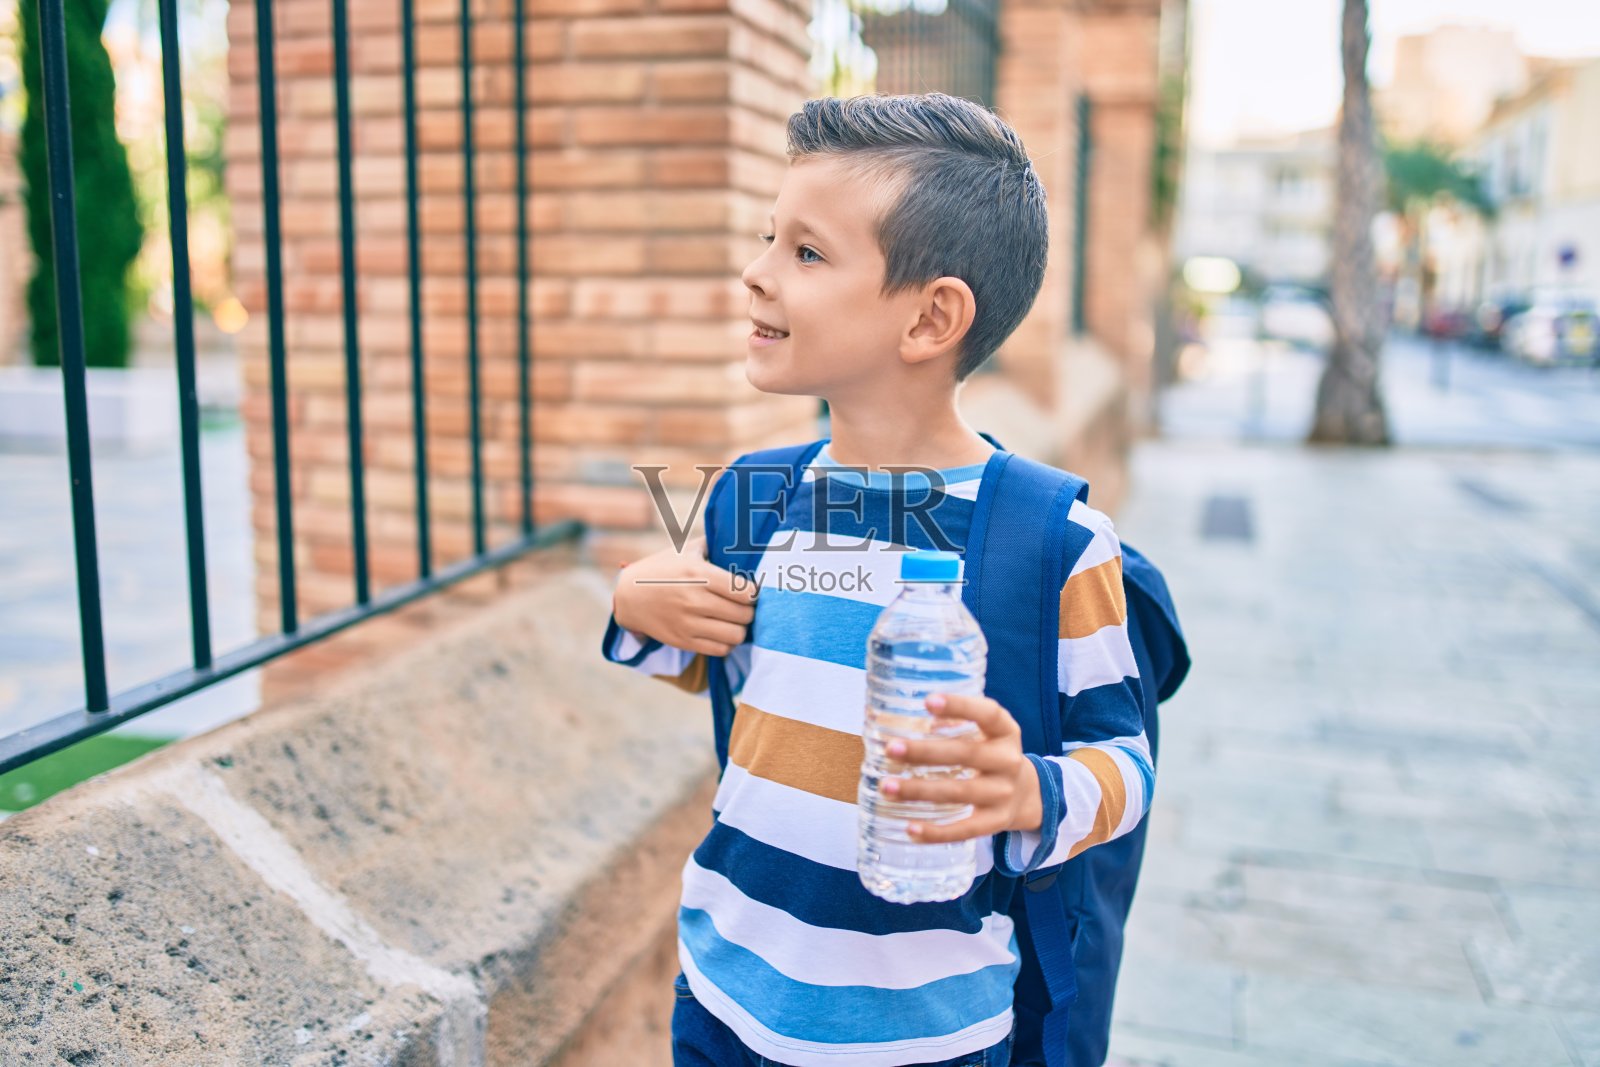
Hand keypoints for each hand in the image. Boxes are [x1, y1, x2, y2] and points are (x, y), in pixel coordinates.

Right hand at [613, 535, 758, 657]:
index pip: (745, 591)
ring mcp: (688, 623)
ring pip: (735, 635)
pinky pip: (720, 650)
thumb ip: (713, 543)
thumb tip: (742, 535)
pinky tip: (722, 632)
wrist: (628, 596)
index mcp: (699, 574)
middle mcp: (694, 599)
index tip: (750, 591)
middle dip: (749, 611)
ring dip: (740, 629)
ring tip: (735, 621)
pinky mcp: (683, 640)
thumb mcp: (685, 550)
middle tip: (745, 607)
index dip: (754, 593)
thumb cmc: (663, 569)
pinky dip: (726, 643)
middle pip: (744, 615)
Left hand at [881, 693, 1041, 842]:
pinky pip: (964, 830)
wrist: (1028, 795)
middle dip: (925, 752)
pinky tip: (910, 829)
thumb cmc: (991, 754)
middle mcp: (1008, 761)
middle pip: (966, 754)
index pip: (988, 714)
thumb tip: (910, 721)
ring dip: (919, 790)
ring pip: (959, 792)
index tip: (928, 701)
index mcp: (1005, 732)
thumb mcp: (987, 733)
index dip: (959, 706)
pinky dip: (936, 832)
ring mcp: (1003, 794)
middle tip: (891, 749)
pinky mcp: (996, 822)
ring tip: (887, 787)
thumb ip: (956, 724)